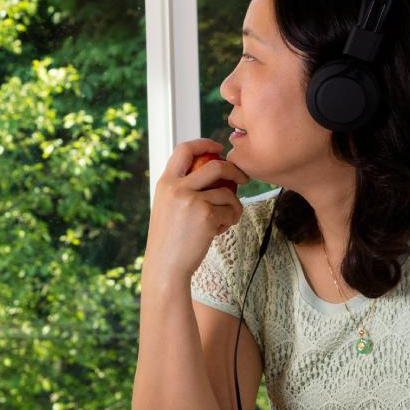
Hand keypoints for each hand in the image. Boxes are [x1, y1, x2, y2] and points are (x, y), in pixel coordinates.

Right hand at [142, 138, 249, 284]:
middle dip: (234, 170)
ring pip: (227, 192)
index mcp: (165, 182)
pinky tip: (219, 231)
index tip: (219, 148)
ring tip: (226, 220)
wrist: (165, 266)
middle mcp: (176, 187)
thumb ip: (182, 188)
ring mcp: (191, 200)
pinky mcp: (206, 215)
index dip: (205, 143)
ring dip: (234, 206)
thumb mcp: (168, 206)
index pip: (184, 149)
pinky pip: (230, 210)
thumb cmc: (170, 239)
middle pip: (215, 165)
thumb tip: (213, 170)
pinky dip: (230, 220)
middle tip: (243, 179)